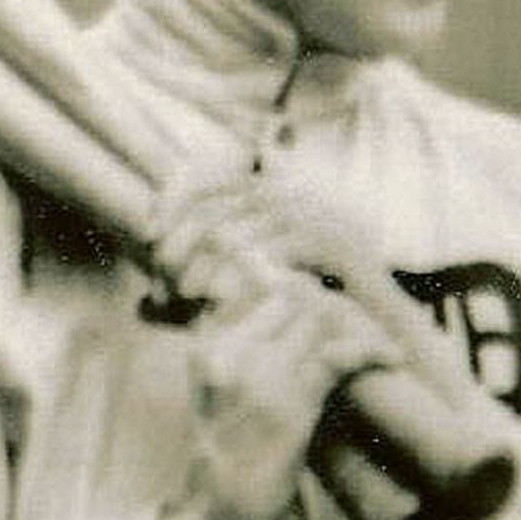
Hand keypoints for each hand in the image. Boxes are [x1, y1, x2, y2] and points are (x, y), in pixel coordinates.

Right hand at [146, 161, 403, 519]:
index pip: (261, 288)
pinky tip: (389, 358)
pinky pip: (338, 355)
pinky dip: (370, 351)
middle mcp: (226, 350)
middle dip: (337, 305)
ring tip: (383, 344)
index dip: (305, 292)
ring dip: (361, 327)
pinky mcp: (287, 404)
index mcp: (208, 345)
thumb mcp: (225, 397)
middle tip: (368, 325)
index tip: (336, 308)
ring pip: (319, 318)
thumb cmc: (226, 462)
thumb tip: (304, 323)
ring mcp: (255, 374)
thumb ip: (252, 356)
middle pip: (293, 296)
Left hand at [154, 151, 479, 409]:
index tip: (149, 237)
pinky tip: (220, 297)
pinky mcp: (338, 246)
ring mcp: (321, 218)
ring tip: (185, 292)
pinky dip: (243, 272)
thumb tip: (141, 305)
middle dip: (185, 240)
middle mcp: (299, 196)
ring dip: (207, 260)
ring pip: (244, 227)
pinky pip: (278, 250)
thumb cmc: (305, 325)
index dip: (176, 203)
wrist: (379, 338)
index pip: (214, 181)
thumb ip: (197, 301)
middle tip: (165, 279)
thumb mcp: (243, 305)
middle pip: (220, 204)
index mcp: (276, 196)